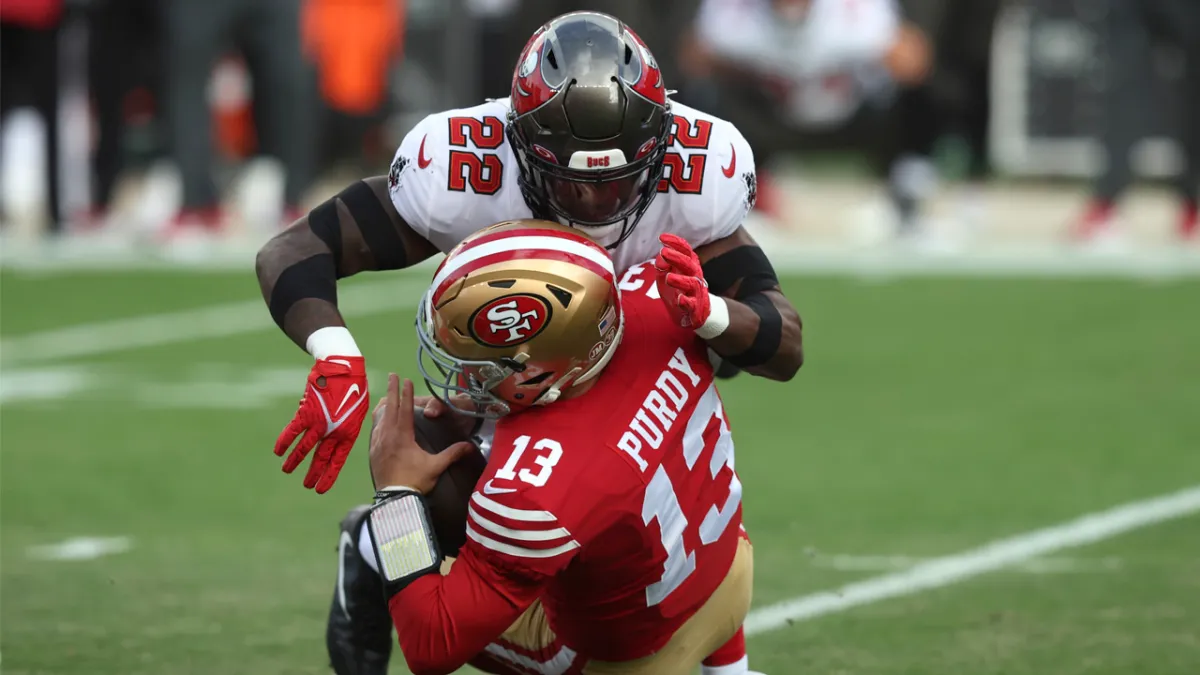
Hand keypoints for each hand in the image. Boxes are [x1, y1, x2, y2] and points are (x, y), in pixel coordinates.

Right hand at [274, 356, 368, 492]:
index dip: (329, 475)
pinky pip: (292, 431)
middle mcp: (333, 432)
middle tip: (307, 486)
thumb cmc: (355, 387)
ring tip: (287, 470)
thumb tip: (336, 433)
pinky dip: (284, 441)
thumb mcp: (359, 409)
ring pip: (304, 448)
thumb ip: (347, 425)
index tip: (322, 489)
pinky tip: (278, 451)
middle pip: (320, 458)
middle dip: (312, 474)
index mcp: (348, 434)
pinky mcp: (306, 412)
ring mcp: (319, 424)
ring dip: (294, 461)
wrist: (344, 368)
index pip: (337, 460)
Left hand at [370, 375, 475, 493]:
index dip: (406, 393)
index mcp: (403, 436)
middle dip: (392, 390)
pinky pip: (375, 429)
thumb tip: (471, 446)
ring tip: (386, 395)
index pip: (404, 409)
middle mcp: (388, 435)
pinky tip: (379, 420)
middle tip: (392, 375)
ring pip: (380, 418)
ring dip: (385, 404)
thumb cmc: (415, 481)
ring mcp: (378, 443)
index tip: (406, 379)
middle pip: (390, 408)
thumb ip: (452, 454)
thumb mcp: (436, 466)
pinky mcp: (373, 452)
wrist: (393, 499)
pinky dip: (378, 419)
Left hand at [654, 233, 711, 329]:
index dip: (675, 243)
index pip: (685, 251)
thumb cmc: (679, 291)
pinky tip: (679, 299)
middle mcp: (694, 276)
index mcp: (689, 266)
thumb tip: (660, 255)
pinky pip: (692, 304)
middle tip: (664, 252)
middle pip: (689, 264)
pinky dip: (686, 301)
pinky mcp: (695, 308)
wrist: (695, 314)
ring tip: (669, 278)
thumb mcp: (666, 276)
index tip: (662, 237)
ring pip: (691, 283)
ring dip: (680, 280)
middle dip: (677, 258)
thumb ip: (663, 265)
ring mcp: (696, 292)